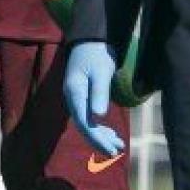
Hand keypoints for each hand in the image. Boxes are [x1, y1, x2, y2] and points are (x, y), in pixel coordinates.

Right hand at [63, 42, 125, 156]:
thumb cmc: (97, 52)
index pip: (84, 122)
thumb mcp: (102, 71)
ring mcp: (76, 97)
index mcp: (74, 92)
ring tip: (118, 145)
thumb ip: (99, 93)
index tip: (110, 149)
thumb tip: (98, 118)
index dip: (96, 138)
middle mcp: (72, 97)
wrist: (91, 38)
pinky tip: (111, 134)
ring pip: (86, 123)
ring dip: (101, 135)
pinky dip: (100, 127)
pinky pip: (88, 117)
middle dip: (100, 140)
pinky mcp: (82, 96)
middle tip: (117, 151)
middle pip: (84, 126)